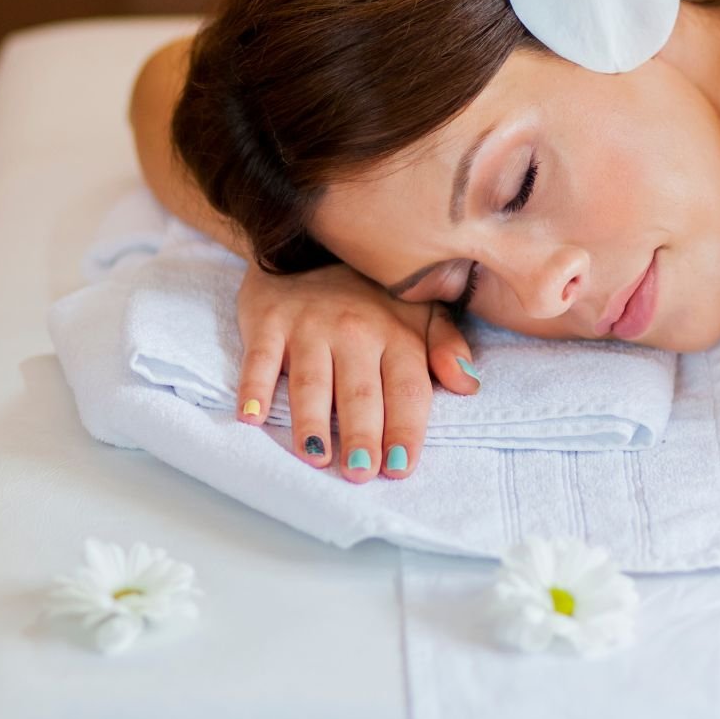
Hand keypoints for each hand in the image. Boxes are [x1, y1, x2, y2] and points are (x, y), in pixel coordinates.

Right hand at [234, 262, 479, 481]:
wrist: (307, 245)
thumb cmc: (369, 296)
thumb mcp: (419, 311)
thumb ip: (446, 347)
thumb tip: (468, 384)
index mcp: (396, 333)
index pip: (407, 389)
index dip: (405, 430)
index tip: (400, 467)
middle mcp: (355, 330)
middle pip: (360, 392)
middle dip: (362, 435)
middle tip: (361, 472)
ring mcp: (309, 325)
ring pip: (312, 382)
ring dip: (312, 421)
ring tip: (316, 458)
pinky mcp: (269, 322)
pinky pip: (260, 360)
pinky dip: (254, 388)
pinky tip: (251, 418)